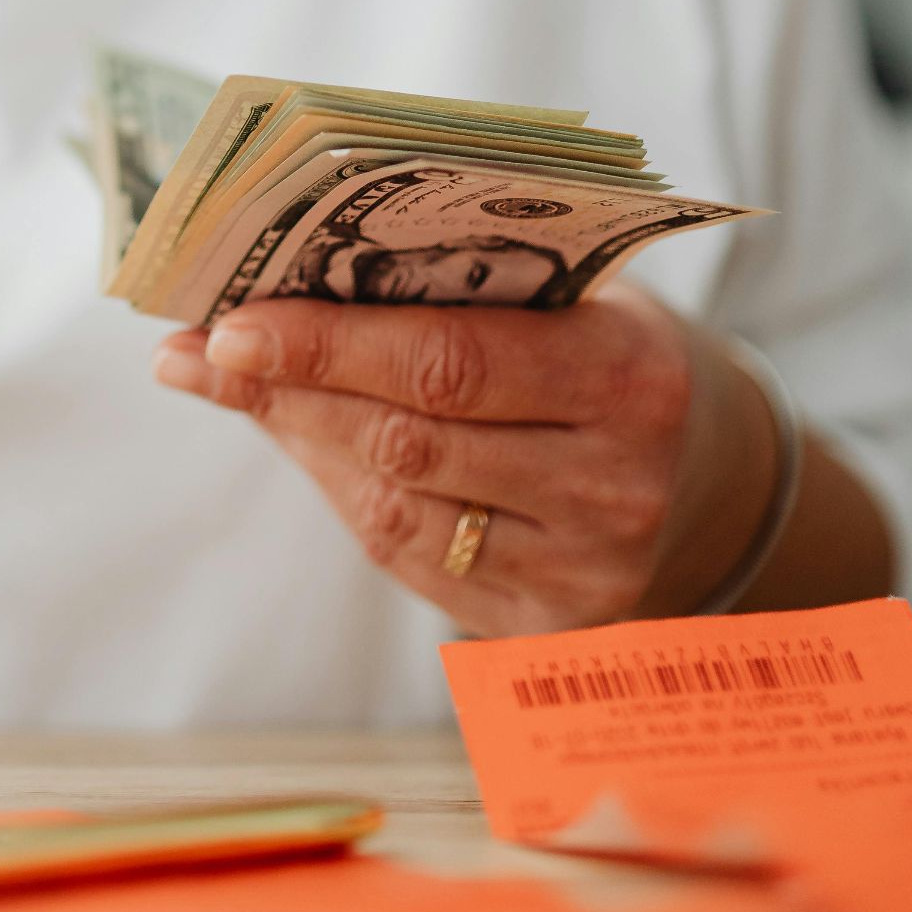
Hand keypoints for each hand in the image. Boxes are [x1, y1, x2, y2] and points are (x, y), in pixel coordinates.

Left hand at [152, 283, 782, 636]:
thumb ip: (455, 294)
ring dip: (299, 442)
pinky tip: (304, 444)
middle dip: (290, 392)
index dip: (328, 346)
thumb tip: (285, 285)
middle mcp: (613, 484)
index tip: (233, 324)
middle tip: (202, 353)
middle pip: (406, 442)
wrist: (710, 475)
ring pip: (393, 511)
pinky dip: (343, 495)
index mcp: (628, 377)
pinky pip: (409, 561)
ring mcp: (580, 569)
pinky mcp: (544, 626)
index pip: (450, 362)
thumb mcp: (570, 303)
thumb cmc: (608, 357)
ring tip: (234, 386)